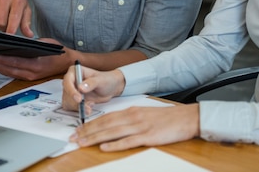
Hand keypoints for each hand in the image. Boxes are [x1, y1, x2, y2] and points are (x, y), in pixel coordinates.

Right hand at [0, 0, 33, 35]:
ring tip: (0, 21)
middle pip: (2, 22)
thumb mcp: (24, 10)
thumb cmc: (16, 1)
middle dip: (4, 28)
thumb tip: (29, 35)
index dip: (11, 29)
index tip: (10, 36)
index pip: (14, 17)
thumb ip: (26, 23)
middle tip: (6, 26)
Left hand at [0, 38, 73, 80]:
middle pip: (9, 69)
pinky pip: (12, 74)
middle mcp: (32, 73)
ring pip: (9, 73)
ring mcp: (29, 77)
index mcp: (36, 64)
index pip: (15, 62)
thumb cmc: (57, 51)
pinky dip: (2, 69)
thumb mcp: (45, 44)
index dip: (1, 59)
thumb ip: (30, 44)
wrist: (66, 63)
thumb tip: (14, 42)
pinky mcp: (28, 78)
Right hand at [62, 66, 125, 111]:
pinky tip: (89, 107)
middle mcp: (71, 81)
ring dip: (78, 107)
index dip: (71, 91)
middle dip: (75, 102)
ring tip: (91, 105)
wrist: (111, 88)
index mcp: (74, 71)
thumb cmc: (106, 80)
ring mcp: (71, 91)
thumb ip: (91, 83)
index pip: (67, 81)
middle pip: (66, 94)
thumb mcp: (100, 80)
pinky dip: (79, 110)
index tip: (78, 99)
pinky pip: (71, 108)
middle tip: (87, 106)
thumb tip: (80, 88)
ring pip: (68, 102)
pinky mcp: (73, 100)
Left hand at [69, 104, 200, 150]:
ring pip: (112, 132)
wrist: (186, 118)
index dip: (90, 124)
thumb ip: (129, 119)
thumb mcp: (144, 114)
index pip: (106, 117)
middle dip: (87, 131)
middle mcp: (132, 117)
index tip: (78, 130)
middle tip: (73, 137)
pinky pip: (128, 141)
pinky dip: (114, 144)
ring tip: (81, 143)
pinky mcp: (147, 136)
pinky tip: (104, 147)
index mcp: (131, 111)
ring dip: (94, 138)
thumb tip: (113, 126)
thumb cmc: (166, 118)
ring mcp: (139, 127)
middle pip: (105, 124)